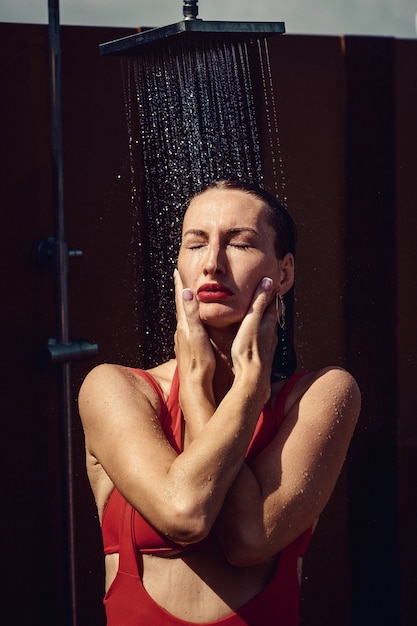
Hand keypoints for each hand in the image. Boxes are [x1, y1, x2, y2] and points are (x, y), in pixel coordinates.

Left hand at [173, 269, 215, 386]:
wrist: (195, 384)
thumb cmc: (199, 362)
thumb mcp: (197, 334)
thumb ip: (192, 314)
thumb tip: (187, 293)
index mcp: (185, 325)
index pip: (181, 300)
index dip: (179, 284)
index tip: (177, 270)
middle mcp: (181, 330)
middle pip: (180, 306)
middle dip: (181, 291)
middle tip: (180, 277)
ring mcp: (183, 339)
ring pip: (183, 316)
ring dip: (184, 304)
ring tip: (186, 296)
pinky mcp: (188, 347)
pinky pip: (188, 326)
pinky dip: (189, 317)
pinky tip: (192, 322)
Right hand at [231, 277, 276, 396]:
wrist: (252, 377)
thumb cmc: (249, 349)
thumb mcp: (251, 320)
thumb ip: (259, 301)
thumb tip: (268, 281)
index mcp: (268, 322)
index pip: (271, 301)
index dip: (269, 291)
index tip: (267, 281)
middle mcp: (271, 332)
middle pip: (270, 313)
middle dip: (267, 304)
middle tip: (262, 293)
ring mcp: (267, 344)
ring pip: (266, 326)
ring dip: (262, 318)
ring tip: (256, 311)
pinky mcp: (262, 353)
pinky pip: (261, 337)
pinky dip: (258, 330)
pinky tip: (252, 334)